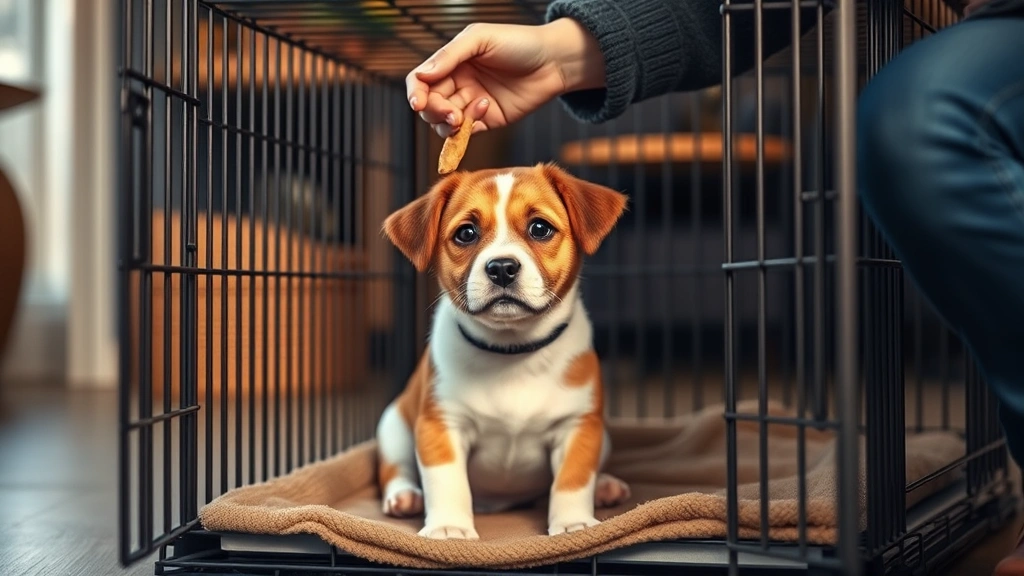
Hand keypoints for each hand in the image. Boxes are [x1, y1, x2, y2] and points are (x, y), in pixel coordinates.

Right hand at [406, 19, 605, 137]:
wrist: (555, 62)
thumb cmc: (520, 42)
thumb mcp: (480, 39)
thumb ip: (450, 55)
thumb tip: (422, 76)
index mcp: (452, 61)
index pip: (421, 81)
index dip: (416, 93)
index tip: (419, 103)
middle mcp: (458, 83)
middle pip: (430, 105)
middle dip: (435, 112)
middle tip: (452, 114)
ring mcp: (471, 103)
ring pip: (444, 123)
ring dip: (450, 124)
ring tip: (467, 115)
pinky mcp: (488, 120)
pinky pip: (467, 132)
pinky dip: (468, 128)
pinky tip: (486, 108)